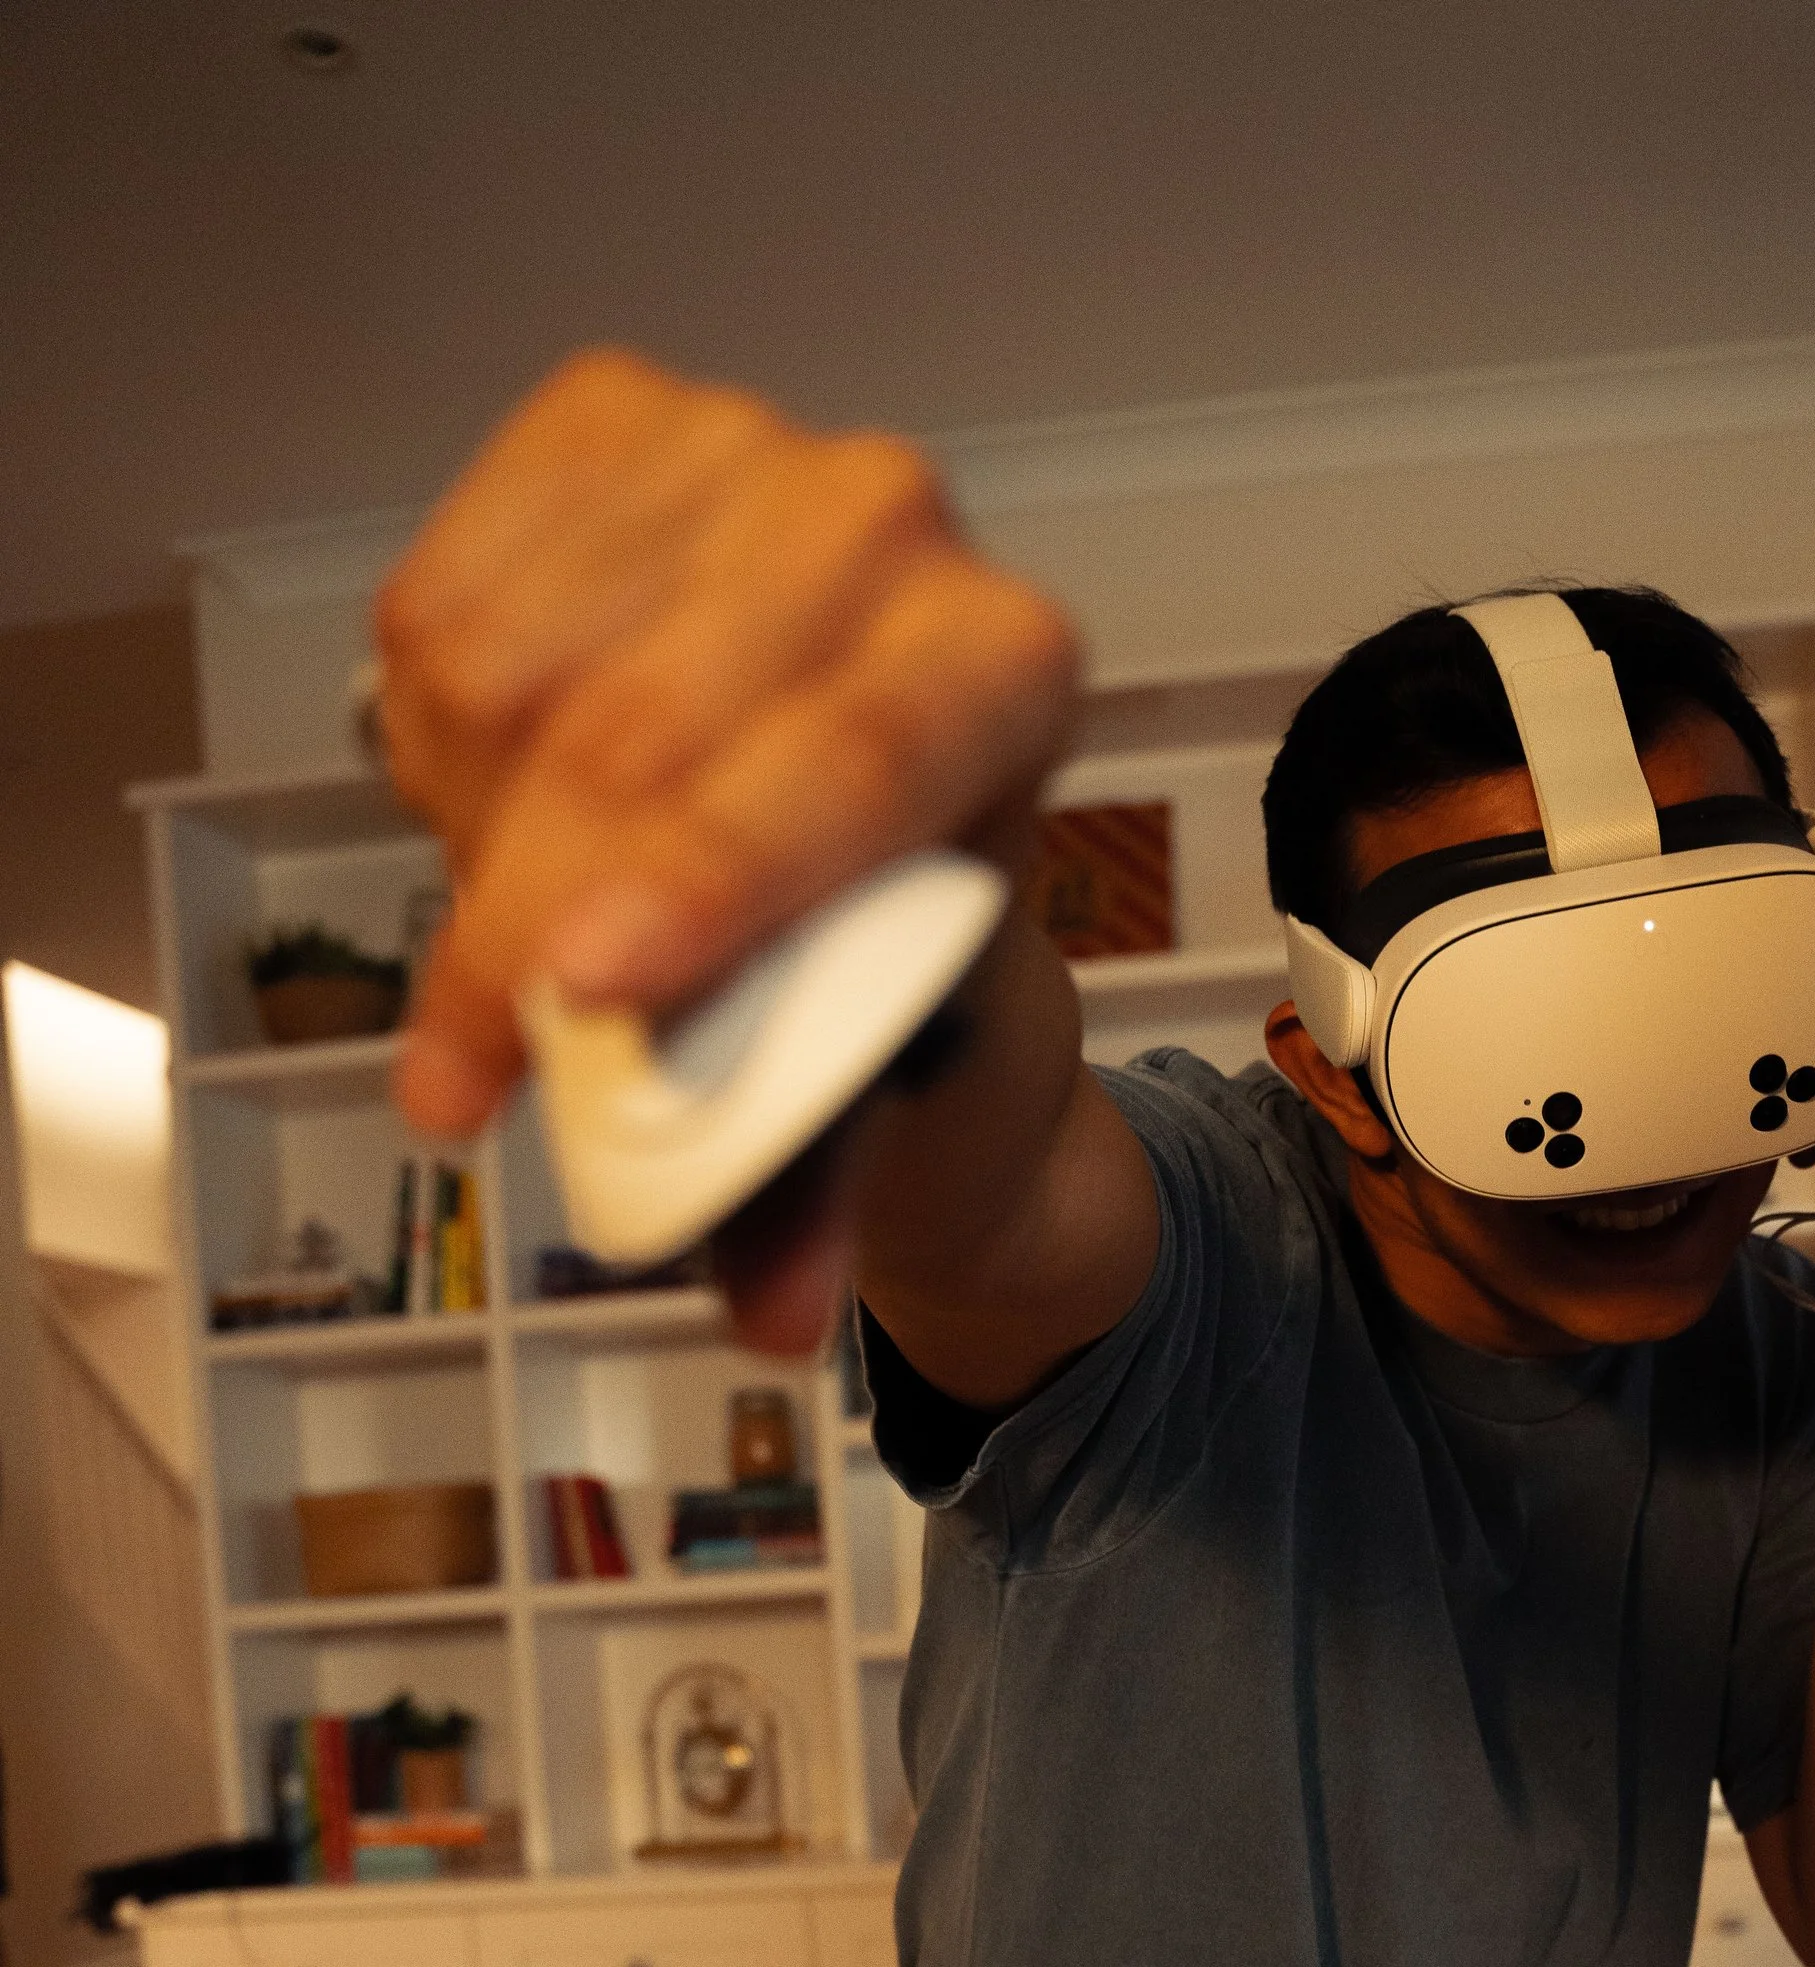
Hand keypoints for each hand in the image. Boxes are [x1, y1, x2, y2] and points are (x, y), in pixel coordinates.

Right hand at [368, 349, 1080, 1139]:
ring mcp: (733, 450)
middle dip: (527, 933)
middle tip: (474, 1078)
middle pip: (638, 737)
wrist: (857, 821)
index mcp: (1004, 667)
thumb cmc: (887, 943)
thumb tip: (769, 1316)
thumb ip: (815, 1188)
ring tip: (531, 915)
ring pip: (506, 679)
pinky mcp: (598, 424)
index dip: (707, 881)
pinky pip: (434, 610)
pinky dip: (433, 746)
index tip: (588, 991)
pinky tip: (503, 799)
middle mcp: (886, 523)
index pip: (847, 766)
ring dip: (472, 843)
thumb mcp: (883, 1068)